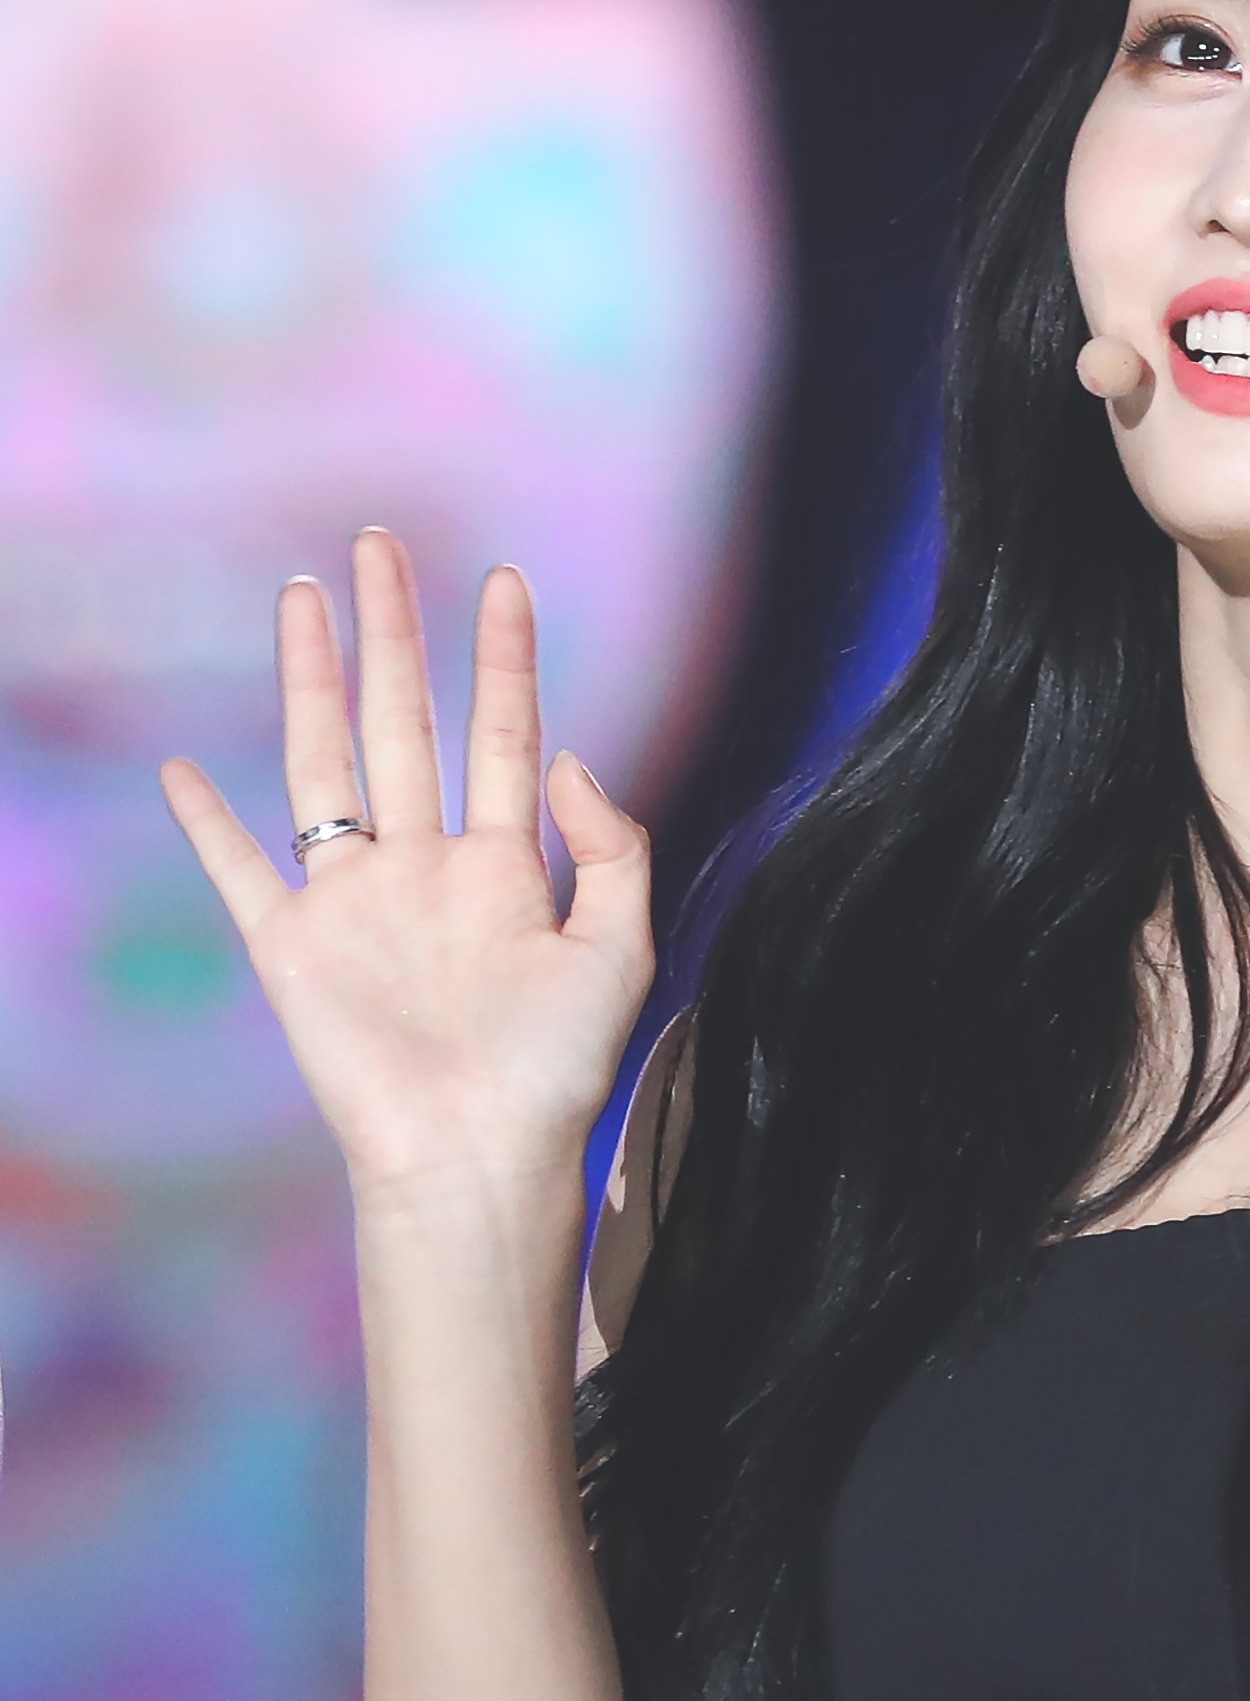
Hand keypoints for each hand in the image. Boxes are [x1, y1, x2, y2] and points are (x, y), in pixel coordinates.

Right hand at [160, 530, 654, 1199]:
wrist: (480, 1157)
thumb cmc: (557, 1073)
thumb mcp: (619, 949)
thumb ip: (611, 847)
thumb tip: (563, 755)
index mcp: (504, 868)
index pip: (504, 734)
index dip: (505, 658)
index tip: (504, 580)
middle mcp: (425, 869)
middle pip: (404, 722)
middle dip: (395, 633)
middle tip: (382, 543)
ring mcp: (357, 904)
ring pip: (325, 764)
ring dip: (312, 680)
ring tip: (305, 597)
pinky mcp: (295, 951)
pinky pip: (242, 875)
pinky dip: (206, 826)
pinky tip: (179, 772)